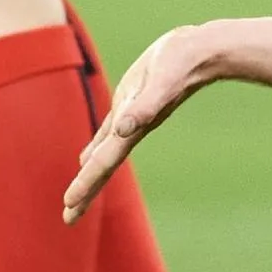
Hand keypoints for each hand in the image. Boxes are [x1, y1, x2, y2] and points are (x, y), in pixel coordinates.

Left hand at [62, 25, 208, 223]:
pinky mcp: (131, 105)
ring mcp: (131, 119)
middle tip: (68, 219)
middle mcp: (131, 129)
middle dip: (86, 192)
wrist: (203, 52)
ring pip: (104, 155)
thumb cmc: (182, 63)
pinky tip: (87, 159)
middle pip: (103, 167)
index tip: (69, 206)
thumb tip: (124, 127)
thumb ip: (145, 106)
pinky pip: (109, 136)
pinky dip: (96, 150)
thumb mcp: (162, 82)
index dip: (86, 183)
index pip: (104, 162)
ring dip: (90, 177)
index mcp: (134, 128)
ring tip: (76, 198)